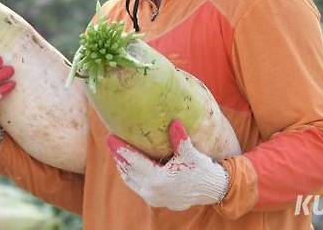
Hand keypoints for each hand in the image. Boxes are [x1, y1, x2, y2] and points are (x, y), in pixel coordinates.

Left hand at [107, 120, 229, 210]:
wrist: (212, 189)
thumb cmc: (201, 169)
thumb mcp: (191, 153)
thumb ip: (180, 139)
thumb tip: (175, 122)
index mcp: (159, 179)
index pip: (133, 161)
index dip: (121, 148)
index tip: (110, 137)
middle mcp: (152, 190)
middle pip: (129, 171)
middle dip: (119, 156)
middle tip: (111, 141)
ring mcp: (153, 198)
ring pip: (131, 180)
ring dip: (123, 166)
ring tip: (117, 151)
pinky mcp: (156, 200)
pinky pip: (137, 186)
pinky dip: (131, 176)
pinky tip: (128, 166)